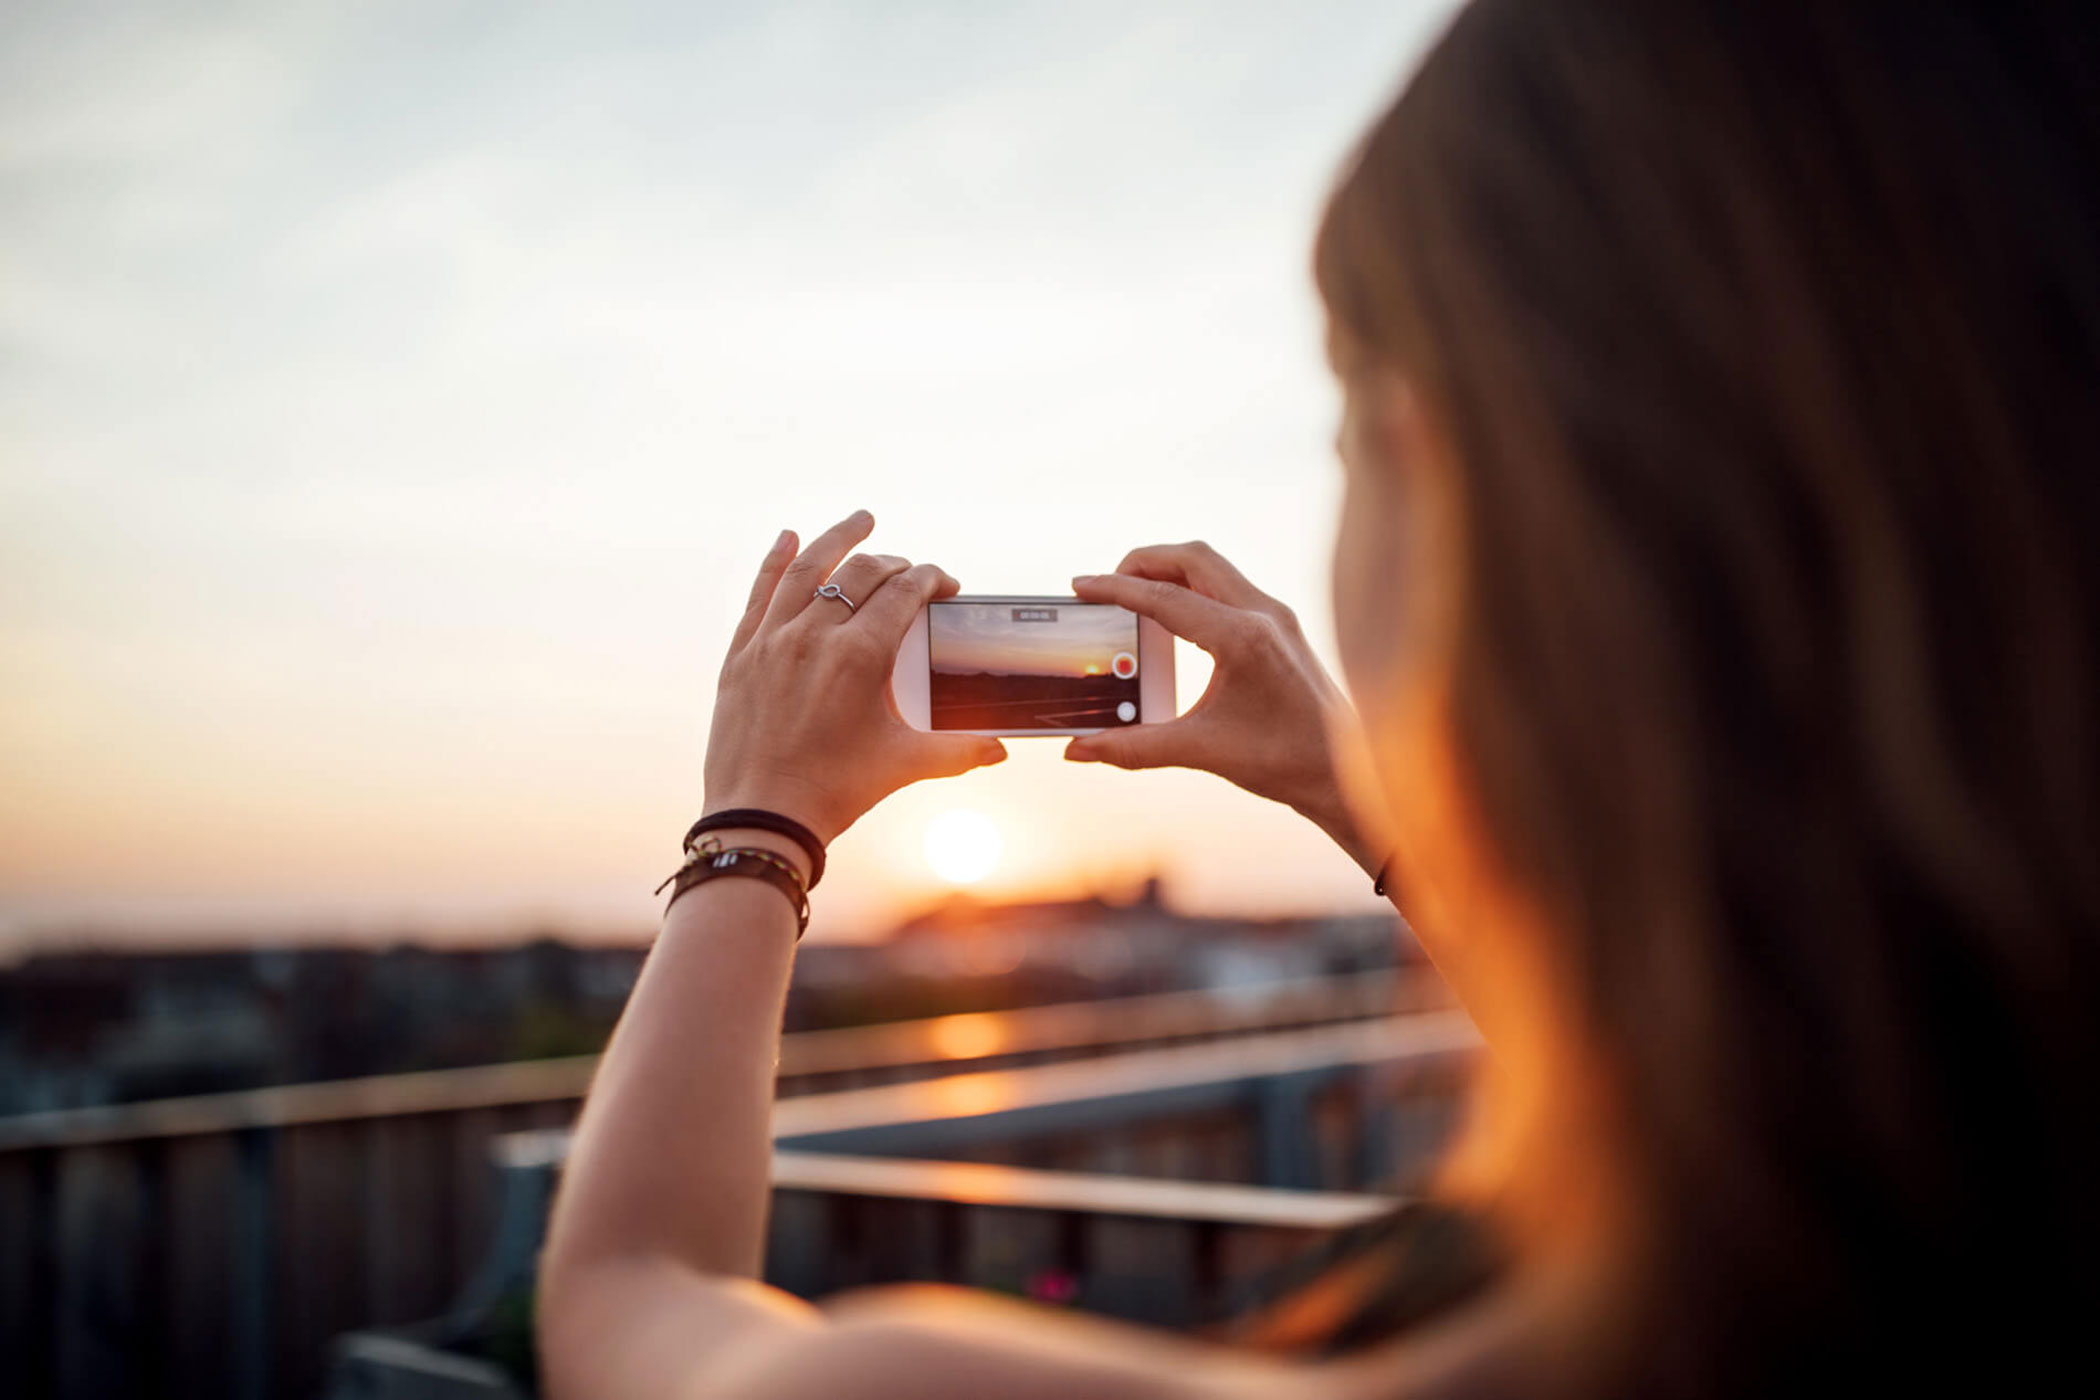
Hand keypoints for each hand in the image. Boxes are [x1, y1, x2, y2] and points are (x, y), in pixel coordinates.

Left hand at [702, 511, 1006, 845]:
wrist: (760, 817)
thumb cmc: (834, 791)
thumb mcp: (903, 764)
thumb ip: (958, 751)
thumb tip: (1001, 749)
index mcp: (859, 655)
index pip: (903, 593)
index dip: (931, 579)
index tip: (945, 583)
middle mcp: (813, 635)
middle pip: (861, 574)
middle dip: (895, 564)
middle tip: (912, 571)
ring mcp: (772, 640)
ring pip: (807, 569)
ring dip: (838, 539)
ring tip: (861, 519)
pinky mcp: (741, 654)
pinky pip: (760, 592)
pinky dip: (777, 560)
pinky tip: (789, 538)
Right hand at [1065, 542, 1391, 873]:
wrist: (1347, 774)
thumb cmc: (1284, 761)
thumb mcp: (1201, 751)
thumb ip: (1134, 748)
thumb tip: (1079, 750)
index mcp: (1242, 638)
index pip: (1165, 598)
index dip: (1115, 589)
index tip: (1081, 586)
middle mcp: (1262, 615)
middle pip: (1192, 558)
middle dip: (1143, 562)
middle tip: (1107, 585)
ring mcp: (1277, 617)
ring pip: (1214, 567)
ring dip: (1171, 571)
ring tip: (1135, 595)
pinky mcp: (1282, 627)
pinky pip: (1230, 588)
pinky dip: (1195, 588)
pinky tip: (1176, 618)